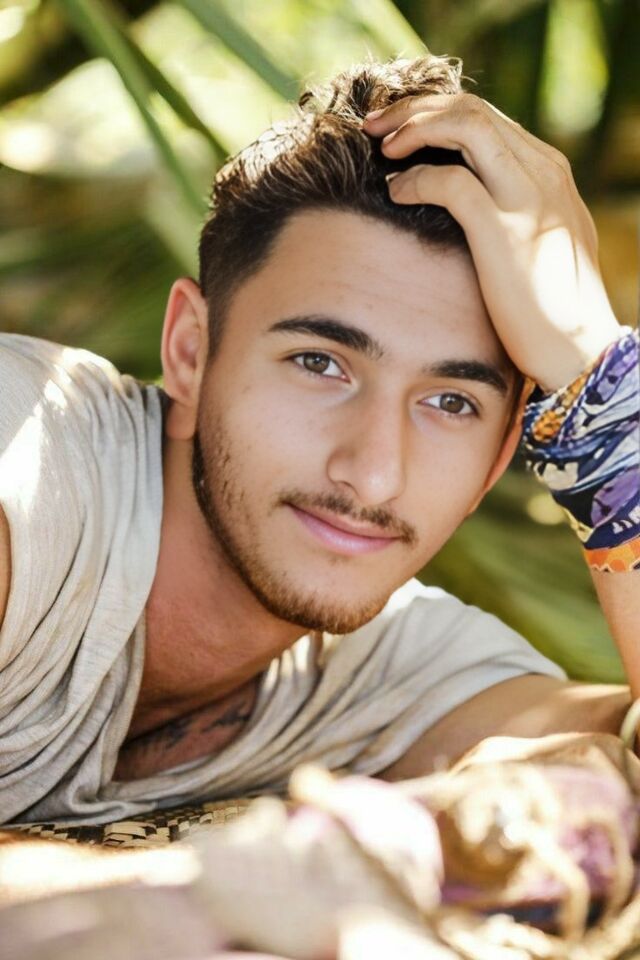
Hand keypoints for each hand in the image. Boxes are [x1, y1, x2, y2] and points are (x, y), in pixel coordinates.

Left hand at [364, 94, 620, 391]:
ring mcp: (528, 196)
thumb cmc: (553, 308)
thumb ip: (516, 210)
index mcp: (549, 172)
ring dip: (414, 128)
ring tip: (382, 147)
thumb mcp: (541, 242)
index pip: (486, 117)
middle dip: (415, 109)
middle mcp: (543, 172)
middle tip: (375, 125)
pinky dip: (415, 179)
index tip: (397, 128)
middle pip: (472, 109)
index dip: (435, 113)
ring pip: (466, 124)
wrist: (582, 350)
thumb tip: (472, 203)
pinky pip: (450, 181)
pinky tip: (396, 193)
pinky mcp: (506, 229)